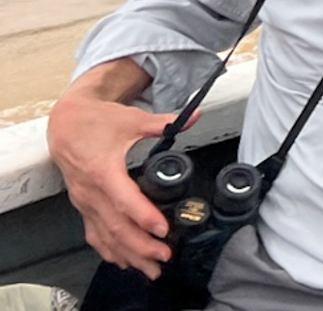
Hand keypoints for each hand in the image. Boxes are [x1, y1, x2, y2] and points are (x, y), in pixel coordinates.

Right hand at [47, 94, 183, 278]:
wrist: (65, 124)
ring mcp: (85, 202)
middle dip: (140, 245)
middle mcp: (91, 192)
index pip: (123, 200)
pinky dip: (108, 249)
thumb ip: (162, 122)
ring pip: (104, 235)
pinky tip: (123, 260)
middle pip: (115, 226)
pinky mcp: (84, 205)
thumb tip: (193, 116)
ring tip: (149, 268)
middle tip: (164, 255)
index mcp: (102, 171)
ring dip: (127, 254)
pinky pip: (94, 233)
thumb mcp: (131, 119)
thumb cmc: (95, 121)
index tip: (161, 229)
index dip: (143, 216)